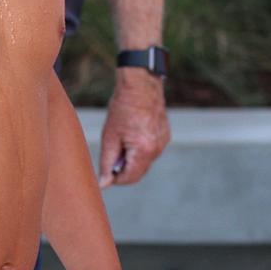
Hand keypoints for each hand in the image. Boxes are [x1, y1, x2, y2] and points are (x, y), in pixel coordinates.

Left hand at [98, 68, 168, 186]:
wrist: (140, 85)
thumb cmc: (122, 108)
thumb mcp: (110, 137)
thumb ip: (107, 163)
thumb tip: (104, 184)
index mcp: (143, 150)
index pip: (130, 178)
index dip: (115, 179)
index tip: (106, 170)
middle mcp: (157, 149)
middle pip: (139, 172)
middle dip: (124, 169)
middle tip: (112, 152)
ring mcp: (163, 142)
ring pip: (145, 162)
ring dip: (133, 159)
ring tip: (122, 139)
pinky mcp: (165, 135)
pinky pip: (152, 151)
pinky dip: (141, 149)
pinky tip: (133, 133)